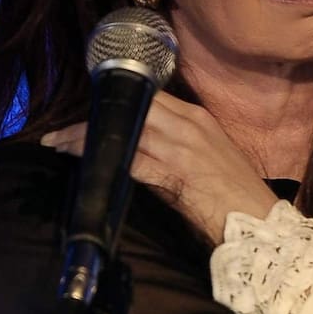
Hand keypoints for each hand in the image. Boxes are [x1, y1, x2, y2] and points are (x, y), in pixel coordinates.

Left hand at [41, 91, 277, 243]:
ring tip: (57, 143)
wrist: (255, 218)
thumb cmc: (234, 191)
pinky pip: (127, 158)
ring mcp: (181, 146)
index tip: (93, 109)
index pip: (150, 96)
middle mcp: (188, 124)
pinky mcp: (173, 171)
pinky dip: (98, 156)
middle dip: (96, 115)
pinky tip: (76, 158)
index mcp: (198, 117)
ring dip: (86, 135)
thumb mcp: (209, 153)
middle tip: (63, 129)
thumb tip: (144, 142)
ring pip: (125, 129)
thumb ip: (180, 141)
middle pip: (133, 107)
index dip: (117, 101)